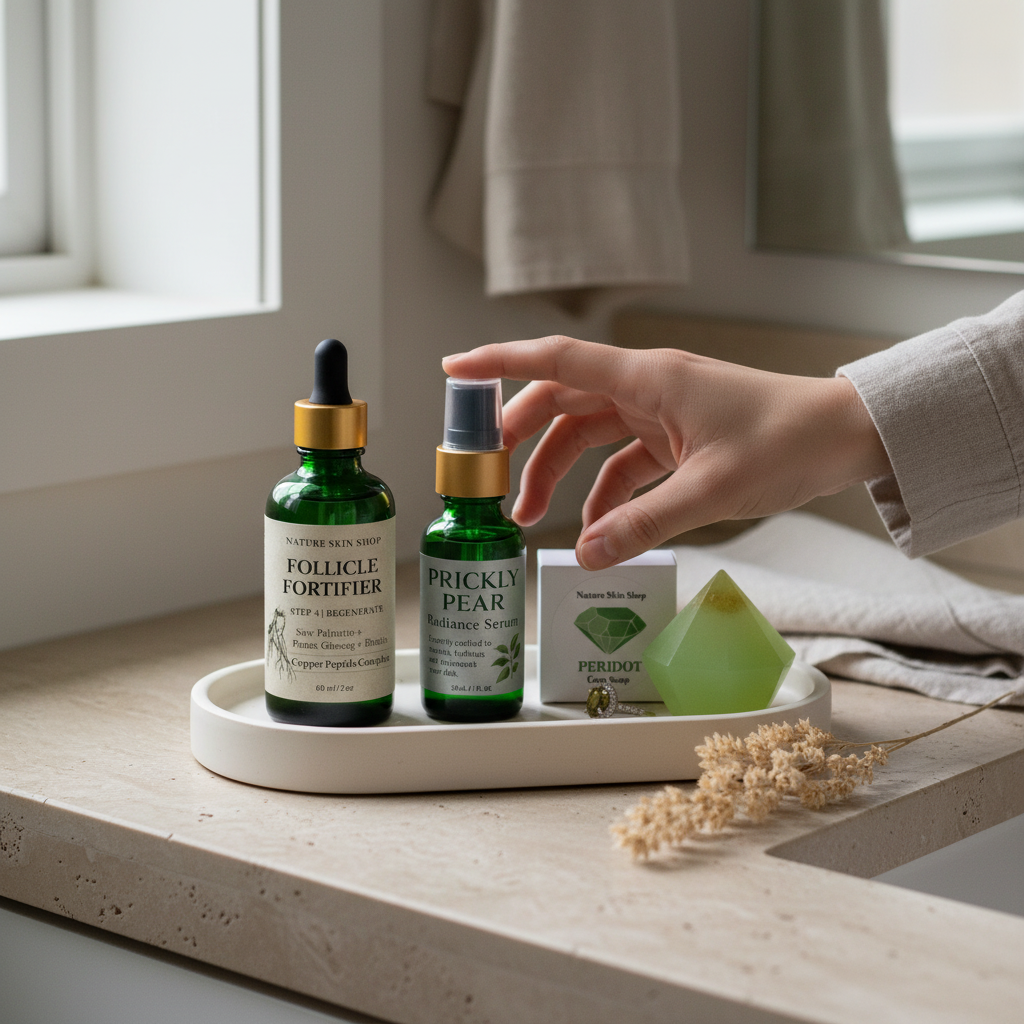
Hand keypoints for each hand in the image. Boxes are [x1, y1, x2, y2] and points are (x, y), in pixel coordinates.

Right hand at [442, 336, 890, 569]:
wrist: (844, 436)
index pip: (555, 361)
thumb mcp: (711, 489)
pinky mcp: (676, 435)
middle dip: (519, 438)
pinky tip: (594, 528)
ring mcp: (660, 410)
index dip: (498, 363)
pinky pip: (622, 461)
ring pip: (586, 433)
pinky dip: (602, 492)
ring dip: (555, 471)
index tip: (453, 372)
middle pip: (560, 400)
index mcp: (647, 378)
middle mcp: (646, 386)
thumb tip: (585, 556)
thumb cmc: (787, 443)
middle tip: (487, 477)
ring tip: (527, 517)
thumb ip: (643, 523)